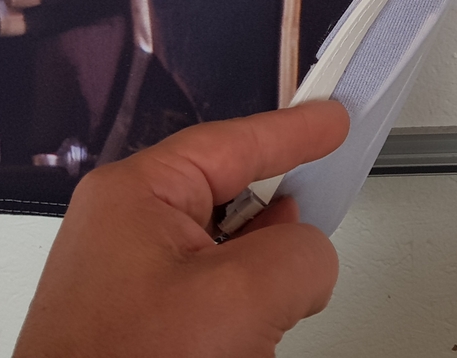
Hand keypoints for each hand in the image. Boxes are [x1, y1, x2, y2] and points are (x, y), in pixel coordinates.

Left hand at [15, 100, 350, 357]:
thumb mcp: (240, 297)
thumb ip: (300, 255)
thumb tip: (309, 255)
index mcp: (136, 195)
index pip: (233, 141)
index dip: (294, 130)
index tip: (332, 119)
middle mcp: (123, 227)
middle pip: (229, 193)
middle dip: (277, 213)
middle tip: (322, 200)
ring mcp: (125, 277)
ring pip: (221, 249)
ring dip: (256, 275)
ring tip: (272, 311)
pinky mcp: (134, 320)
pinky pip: (204, 291)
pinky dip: (237, 309)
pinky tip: (250, 337)